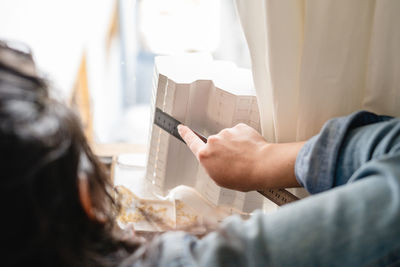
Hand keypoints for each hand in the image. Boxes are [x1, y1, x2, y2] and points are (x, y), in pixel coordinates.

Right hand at [178, 123, 303, 191]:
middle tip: (234, 162)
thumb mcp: (220, 179)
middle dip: (223, 151)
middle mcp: (213, 141)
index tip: (181, 128)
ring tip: (245, 158)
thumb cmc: (243, 176)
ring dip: (234, 145)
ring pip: (228, 139)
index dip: (186, 134)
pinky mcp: (239, 127)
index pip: (191, 142)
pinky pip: (239, 134)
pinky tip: (250, 150)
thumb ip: (212, 166)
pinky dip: (244, 140)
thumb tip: (215, 160)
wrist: (263, 166)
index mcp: (205, 155)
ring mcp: (226, 133)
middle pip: (215, 144)